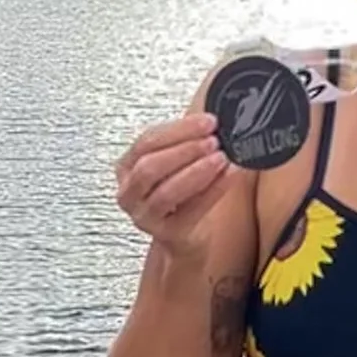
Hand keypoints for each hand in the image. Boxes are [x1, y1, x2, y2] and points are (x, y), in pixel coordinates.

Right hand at [115, 112, 235, 249]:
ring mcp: (145, 216)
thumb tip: (210, 120)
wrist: (183, 236)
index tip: (208, 121)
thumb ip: (185, 141)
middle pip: (150, 166)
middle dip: (184, 150)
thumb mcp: (174, 163)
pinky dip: (213, 190)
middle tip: (213, 140)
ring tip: (221, 158)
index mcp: (127, 167)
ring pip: (166, 192)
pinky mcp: (167, 233)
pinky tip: (229, 175)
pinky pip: (191, 210)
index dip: (178, 130)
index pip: (147, 141)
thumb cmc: (179, 194)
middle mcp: (129, 193)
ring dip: (196, 171)